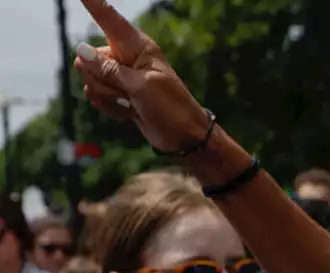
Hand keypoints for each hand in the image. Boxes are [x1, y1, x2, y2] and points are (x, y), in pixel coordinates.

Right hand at [73, 0, 209, 151]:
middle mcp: (126, 58)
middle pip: (87, 59)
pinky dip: (110, 108)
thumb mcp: (141, 86)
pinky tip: (129, 112)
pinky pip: (96, 96)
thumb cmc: (171, 107)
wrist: (183, 136)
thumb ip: (109, 70)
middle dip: (100, 80)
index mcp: (138, 47)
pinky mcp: (118, 94)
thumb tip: (80, 51)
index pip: (108, 19)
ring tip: (131, 103)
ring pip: (89, 80)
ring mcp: (120, 76)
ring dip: (106, 97)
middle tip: (127, 92)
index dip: (93, 4)